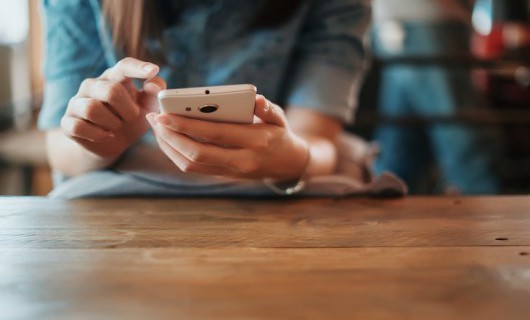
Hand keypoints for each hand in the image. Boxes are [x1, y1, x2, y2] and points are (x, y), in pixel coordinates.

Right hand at [61, 57, 166, 158]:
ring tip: (118, 126)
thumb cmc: (131, 119)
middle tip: (132, 117)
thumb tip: (153, 83)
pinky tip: (107, 135)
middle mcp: (92, 85)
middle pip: (110, 90)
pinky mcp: (67, 122)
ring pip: (92, 109)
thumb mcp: (147, 107)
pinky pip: (79, 127)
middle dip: (128, 109)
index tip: (153, 70)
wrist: (112, 143)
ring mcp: (77, 102)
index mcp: (114, 77)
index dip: (138, 68)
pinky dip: (98, 135)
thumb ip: (155, 93)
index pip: (124, 66)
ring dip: (113, 123)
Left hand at [146, 95, 309, 179]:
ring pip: (191, 164)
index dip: (186, 126)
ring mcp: (231, 172)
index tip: (165, 114)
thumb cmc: (280, 134)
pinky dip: (176, 154)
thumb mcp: (279, 117)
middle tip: (153, 119)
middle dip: (171, 137)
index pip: (214, 134)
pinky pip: (194, 168)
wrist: (287, 165)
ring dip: (169, 146)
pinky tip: (167, 139)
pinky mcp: (223, 176)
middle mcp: (241, 161)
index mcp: (255, 142)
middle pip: (197, 153)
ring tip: (156, 128)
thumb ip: (267, 108)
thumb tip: (256, 99)